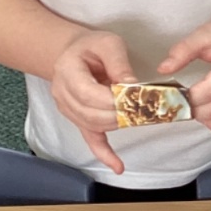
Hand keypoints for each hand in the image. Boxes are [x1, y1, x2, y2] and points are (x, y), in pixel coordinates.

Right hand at [51, 31, 136, 174]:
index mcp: (68, 71)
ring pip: (93, 126)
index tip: (136, 97)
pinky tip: (118, 166)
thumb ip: (119, 63)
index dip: (113, 99)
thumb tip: (133, 87)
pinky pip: (89, 139)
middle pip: (92, 113)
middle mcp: (63, 94)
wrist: (71, 54)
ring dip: (119, 125)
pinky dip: (104, 154)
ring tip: (143, 121)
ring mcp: (68, 110)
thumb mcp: (107, 43)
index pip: (89, 93)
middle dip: (121, 114)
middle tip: (147, 110)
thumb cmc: (91, 46)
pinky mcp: (77, 120)